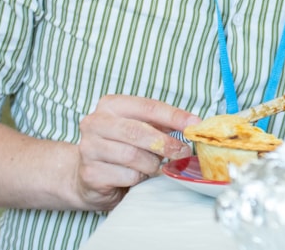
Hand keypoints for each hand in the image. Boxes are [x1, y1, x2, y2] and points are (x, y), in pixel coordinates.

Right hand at [74, 95, 199, 209]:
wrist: (89, 177)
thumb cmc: (122, 147)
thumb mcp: (141, 128)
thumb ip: (163, 123)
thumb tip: (194, 124)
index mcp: (110, 105)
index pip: (148, 107)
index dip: (174, 116)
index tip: (195, 124)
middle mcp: (95, 123)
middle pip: (138, 132)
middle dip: (166, 143)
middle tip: (183, 152)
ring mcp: (89, 149)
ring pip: (133, 156)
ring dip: (152, 164)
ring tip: (155, 166)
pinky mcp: (90, 174)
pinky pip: (127, 176)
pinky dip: (140, 178)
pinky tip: (138, 177)